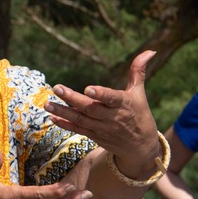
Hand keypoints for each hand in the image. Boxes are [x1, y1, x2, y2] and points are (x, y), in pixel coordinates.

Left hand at [44, 50, 160, 169]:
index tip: (88, 89)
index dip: (101, 94)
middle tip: (57, 88)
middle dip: (73, 98)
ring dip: (63, 112)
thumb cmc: (139, 114)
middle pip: (90, 108)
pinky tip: (52, 117)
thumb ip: (138, 72)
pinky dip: (65, 124)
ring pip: (81, 119)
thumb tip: (150, 51)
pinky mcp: (94, 135)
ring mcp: (101, 128)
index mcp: (124, 104)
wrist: (141, 147)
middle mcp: (112, 117)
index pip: (112, 98)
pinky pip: (78, 129)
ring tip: (47, 104)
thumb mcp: (139, 93)